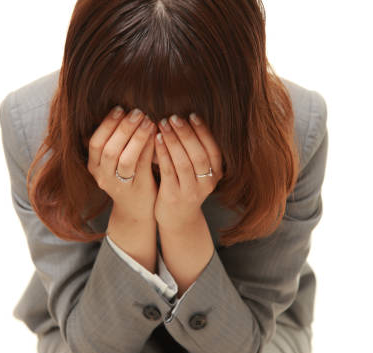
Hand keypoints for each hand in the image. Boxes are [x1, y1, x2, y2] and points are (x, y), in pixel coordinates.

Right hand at [87, 106, 158, 220]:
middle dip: (124, 128)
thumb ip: (115, 140)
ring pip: (126, 159)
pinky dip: (150, 148)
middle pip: (109, 150)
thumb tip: (125, 108)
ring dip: (138, 138)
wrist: (135, 210)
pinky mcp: (138, 188)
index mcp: (94, 166)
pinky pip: (143, 166)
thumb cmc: (126, 178)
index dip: (107, 124)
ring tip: (149, 122)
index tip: (120, 108)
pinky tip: (157, 135)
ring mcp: (120, 185)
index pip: (95, 142)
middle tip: (138, 112)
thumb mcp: (113, 161)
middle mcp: (103, 177)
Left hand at [153, 113, 223, 229]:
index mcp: (216, 173)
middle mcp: (206, 183)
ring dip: (173, 141)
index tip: (191, 114)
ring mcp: (190, 192)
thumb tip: (185, 116)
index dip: (203, 131)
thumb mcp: (197, 171)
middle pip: (198, 154)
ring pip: (183, 163)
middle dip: (185, 133)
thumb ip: (195, 150)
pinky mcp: (173, 196)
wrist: (178, 219)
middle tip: (173, 117)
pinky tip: (156, 140)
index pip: (213, 149)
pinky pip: (168, 171)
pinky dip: (162, 153)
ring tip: (162, 124)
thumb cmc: (185, 186)